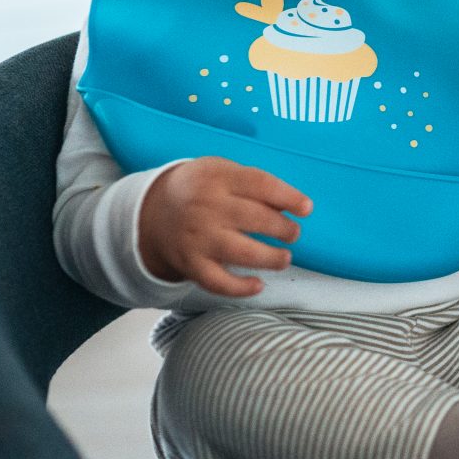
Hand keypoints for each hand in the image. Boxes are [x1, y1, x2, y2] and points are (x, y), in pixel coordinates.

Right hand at [137, 157, 311, 297]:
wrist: (152, 211)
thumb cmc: (201, 188)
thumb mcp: (221, 170)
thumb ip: (253, 182)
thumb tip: (291, 206)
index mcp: (217, 177)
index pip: (261, 184)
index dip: (289, 197)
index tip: (306, 209)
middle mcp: (207, 207)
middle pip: (257, 218)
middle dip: (284, 229)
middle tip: (292, 233)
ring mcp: (198, 237)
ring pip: (243, 252)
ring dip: (272, 258)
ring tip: (284, 258)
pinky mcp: (190, 264)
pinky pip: (218, 282)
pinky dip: (241, 288)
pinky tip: (258, 284)